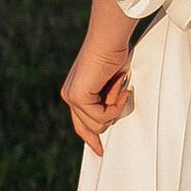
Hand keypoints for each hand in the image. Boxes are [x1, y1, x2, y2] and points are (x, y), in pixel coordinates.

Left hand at [61, 0, 136, 153]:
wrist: (108, 39)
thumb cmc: (113, 54)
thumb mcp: (111, 84)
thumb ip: (106, 101)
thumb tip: (110, 118)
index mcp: (75, 92)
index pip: (80, 123)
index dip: (90, 137)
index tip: (100, 150)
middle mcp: (70, 96)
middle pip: (89, 128)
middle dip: (110, 114)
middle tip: (121, 90)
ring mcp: (72, 98)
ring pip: (98, 124)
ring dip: (115, 106)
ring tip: (118, 84)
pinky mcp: (78, 98)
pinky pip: (102, 117)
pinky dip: (115, 105)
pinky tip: (118, 87)